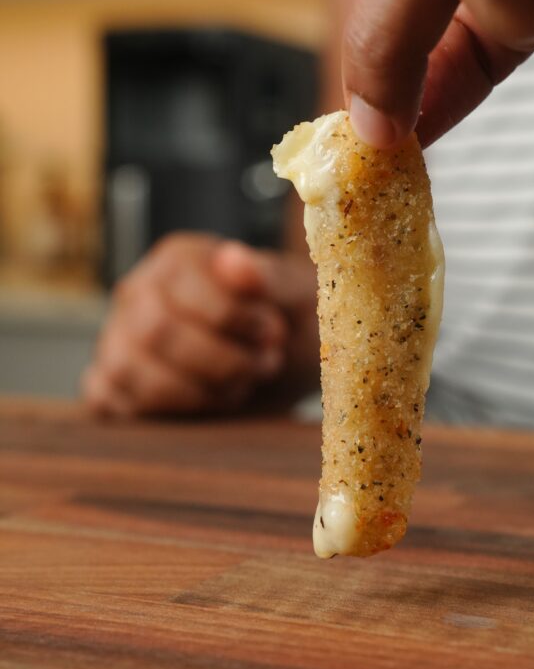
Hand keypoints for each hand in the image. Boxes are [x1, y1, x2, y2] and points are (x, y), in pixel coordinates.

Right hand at [81, 234, 318, 418]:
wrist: (284, 357)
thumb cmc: (288, 319)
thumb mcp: (295, 294)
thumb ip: (267, 276)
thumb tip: (232, 259)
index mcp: (179, 258)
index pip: (185, 289)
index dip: (234, 320)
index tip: (275, 335)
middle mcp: (138, 292)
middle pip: (155, 331)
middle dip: (221, 361)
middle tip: (264, 365)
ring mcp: (117, 336)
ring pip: (126, 369)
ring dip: (195, 392)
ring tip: (239, 385)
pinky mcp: (110, 381)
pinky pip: (104, 399)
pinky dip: (156, 410)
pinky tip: (203, 403)